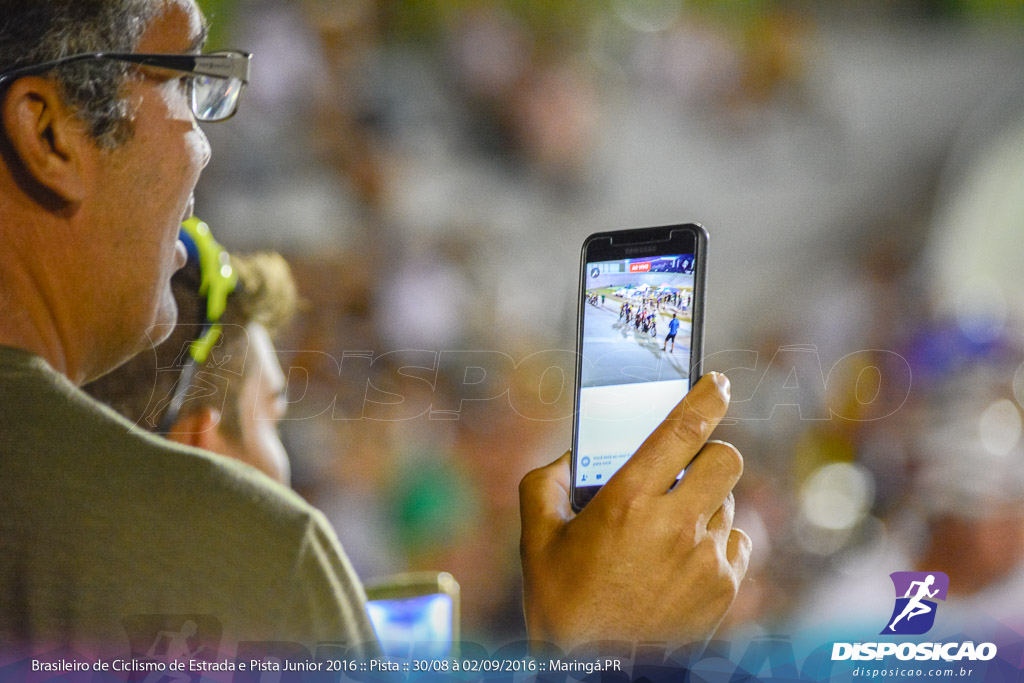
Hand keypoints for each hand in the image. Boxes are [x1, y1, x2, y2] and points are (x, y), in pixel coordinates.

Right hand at [519, 372, 750, 646]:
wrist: (596, 670)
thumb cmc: (562, 604)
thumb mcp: (535, 538)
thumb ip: (546, 483)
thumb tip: (571, 457)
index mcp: (626, 501)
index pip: (683, 430)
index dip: (707, 396)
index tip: (719, 382)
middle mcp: (674, 525)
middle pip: (727, 460)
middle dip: (711, 454)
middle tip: (686, 470)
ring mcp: (705, 559)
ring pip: (730, 502)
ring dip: (707, 503)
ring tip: (672, 527)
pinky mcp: (723, 589)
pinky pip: (736, 543)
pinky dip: (715, 542)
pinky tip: (684, 558)